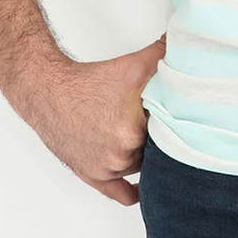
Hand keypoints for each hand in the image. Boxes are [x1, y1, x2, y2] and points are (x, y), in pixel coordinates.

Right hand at [5, 33, 166, 205]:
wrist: (48, 92)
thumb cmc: (87, 82)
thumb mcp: (133, 65)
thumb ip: (165, 54)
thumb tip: (188, 45)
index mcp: (133, 134)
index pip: (170, 134)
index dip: (176, 122)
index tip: (181, 115)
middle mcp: (120, 156)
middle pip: (155, 152)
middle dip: (161, 138)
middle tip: (167, 125)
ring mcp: (105, 169)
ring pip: (140, 166)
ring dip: (147, 155)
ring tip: (153, 139)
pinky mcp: (92, 175)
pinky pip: (118, 193)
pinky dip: (132, 191)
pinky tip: (142, 189)